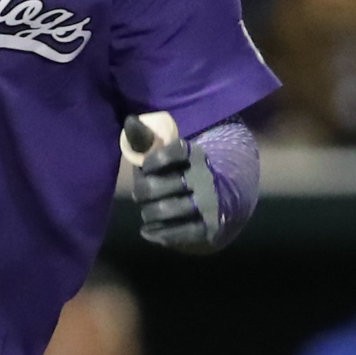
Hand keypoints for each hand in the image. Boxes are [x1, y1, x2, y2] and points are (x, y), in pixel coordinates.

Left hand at [123, 118, 217, 251]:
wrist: (225, 200)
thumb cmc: (185, 173)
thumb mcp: (171, 153)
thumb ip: (149, 140)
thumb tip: (130, 121)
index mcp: (196, 154)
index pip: (172, 151)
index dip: (152, 161)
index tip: (146, 168)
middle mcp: (204, 177)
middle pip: (159, 186)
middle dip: (143, 191)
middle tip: (141, 194)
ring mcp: (208, 203)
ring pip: (166, 209)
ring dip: (149, 212)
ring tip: (148, 212)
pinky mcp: (209, 226)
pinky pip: (180, 233)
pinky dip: (160, 233)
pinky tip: (147, 231)